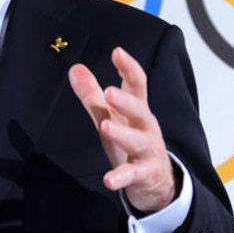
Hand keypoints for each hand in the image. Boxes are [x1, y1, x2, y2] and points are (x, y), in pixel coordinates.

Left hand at [68, 47, 175, 213]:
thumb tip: (75, 68)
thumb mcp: (111, 116)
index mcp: (138, 110)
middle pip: (140, 111)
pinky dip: (121, 178)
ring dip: (122, 134)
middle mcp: (146, 127)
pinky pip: (132, 175)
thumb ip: (93, 94)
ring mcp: (148, 151)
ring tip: (105, 127)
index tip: (118, 52)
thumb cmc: (132, 142)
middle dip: (125, 102)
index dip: (129, 68)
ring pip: (137, 140)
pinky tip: (108, 180)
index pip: (137, 84)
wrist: (157, 180)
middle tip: (109, 92)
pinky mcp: (144, 173)